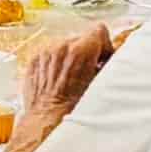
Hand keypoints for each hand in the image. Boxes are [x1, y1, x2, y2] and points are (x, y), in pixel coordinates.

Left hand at [4, 20, 120, 151]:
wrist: (48, 121)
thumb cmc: (74, 108)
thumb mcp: (102, 83)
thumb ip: (110, 63)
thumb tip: (116, 55)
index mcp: (80, 49)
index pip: (99, 30)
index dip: (104, 45)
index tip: (103, 59)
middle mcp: (60, 46)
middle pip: (81, 38)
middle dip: (87, 51)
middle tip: (88, 71)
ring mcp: (44, 52)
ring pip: (64, 44)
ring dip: (70, 56)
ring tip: (72, 77)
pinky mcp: (33, 60)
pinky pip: (49, 54)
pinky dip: (55, 63)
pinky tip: (58, 79)